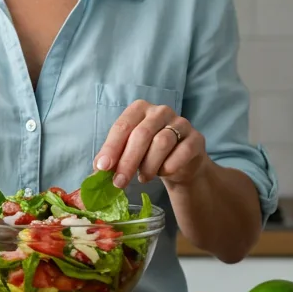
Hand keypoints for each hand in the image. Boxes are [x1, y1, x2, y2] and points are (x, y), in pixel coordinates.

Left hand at [93, 101, 207, 188]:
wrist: (182, 164)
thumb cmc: (150, 155)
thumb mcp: (129, 154)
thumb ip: (114, 159)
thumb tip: (96, 172)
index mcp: (139, 109)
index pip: (122, 126)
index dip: (111, 148)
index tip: (102, 168)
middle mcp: (160, 111)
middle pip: (141, 134)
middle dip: (128, 161)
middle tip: (119, 182)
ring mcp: (181, 123)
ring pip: (161, 143)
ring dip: (149, 165)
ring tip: (144, 178)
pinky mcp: (196, 138)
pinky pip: (182, 152)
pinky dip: (169, 166)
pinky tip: (163, 173)